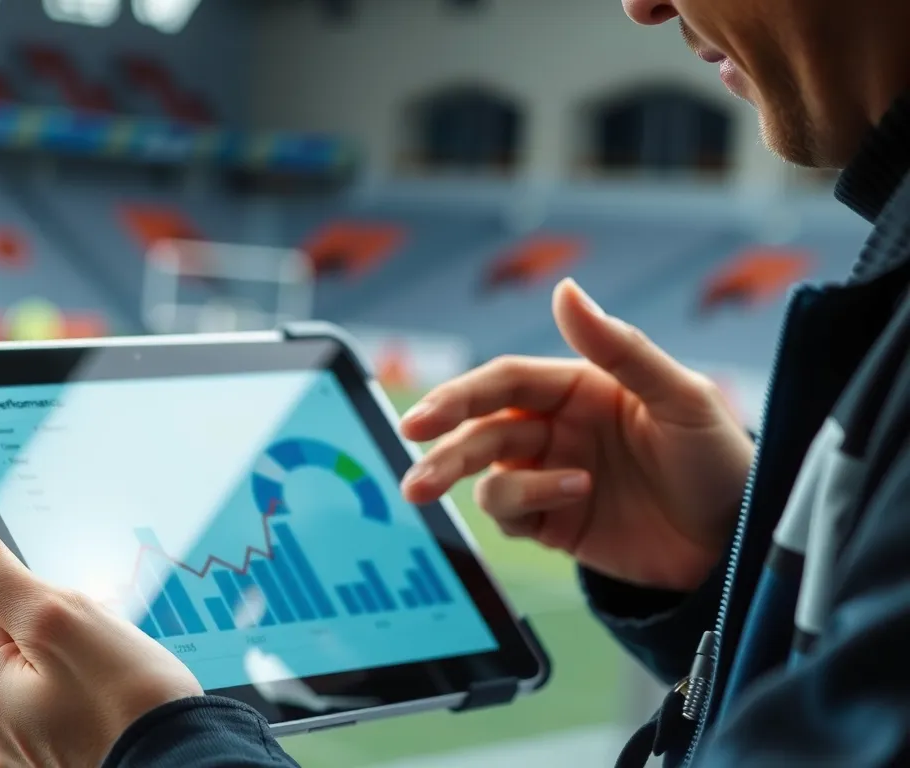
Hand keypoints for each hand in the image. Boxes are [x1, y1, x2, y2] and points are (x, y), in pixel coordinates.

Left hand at [0, 497, 202, 766]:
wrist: (189, 765)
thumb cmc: (130, 699)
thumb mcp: (55, 617)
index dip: (33, 589)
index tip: (74, 598)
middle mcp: (3, 730)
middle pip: (19, 647)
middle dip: (59, 628)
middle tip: (108, 635)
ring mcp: (39, 753)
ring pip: (51, 681)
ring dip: (81, 664)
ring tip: (125, 669)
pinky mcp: (74, 761)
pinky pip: (75, 713)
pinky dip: (98, 698)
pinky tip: (129, 698)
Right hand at [400, 279, 753, 591]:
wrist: (738, 542)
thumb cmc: (717, 457)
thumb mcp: (679, 396)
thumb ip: (618, 346)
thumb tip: (563, 288)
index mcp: (576, 387)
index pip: (502, 384)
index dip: (457, 397)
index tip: (420, 421)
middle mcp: (555, 428)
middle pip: (479, 432)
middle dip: (443, 453)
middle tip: (415, 481)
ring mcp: (551, 476)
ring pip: (486, 476)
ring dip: (481, 486)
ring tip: (563, 493)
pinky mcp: (554, 523)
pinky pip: (512, 514)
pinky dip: (529, 506)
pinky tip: (577, 497)